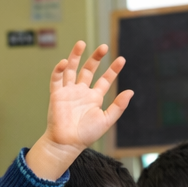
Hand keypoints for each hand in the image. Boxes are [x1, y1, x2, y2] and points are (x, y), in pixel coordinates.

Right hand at [24, 42, 132, 180]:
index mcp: (94, 98)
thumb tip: (130, 91)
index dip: (113, 70)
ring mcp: (68, 92)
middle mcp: (81, 92)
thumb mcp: (106, 120)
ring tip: (81, 43)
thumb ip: (118, 106)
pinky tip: (63, 62)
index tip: (121, 60)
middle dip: (96, 58)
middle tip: (104, 47)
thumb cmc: (86, 135)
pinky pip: (57, 79)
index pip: (105, 80)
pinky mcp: (56, 95)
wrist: (67, 143)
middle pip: (88, 70)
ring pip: (71, 69)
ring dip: (75, 56)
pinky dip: (58, 70)